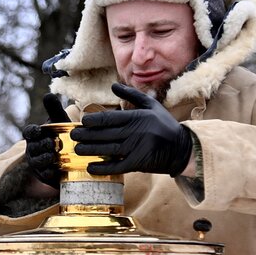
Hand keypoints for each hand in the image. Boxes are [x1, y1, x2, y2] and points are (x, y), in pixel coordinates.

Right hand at [23, 93, 70, 186]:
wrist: (71, 156)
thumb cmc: (62, 134)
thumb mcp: (60, 121)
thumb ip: (54, 109)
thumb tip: (48, 94)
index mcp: (35, 135)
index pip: (28, 132)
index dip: (32, 131)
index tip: (38, 130)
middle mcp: (33, 148)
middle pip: (33, 147)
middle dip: (41, 145)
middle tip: (52, 144)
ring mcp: (37, 162)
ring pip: (36, 161)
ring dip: (43, 158)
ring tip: (53, 156)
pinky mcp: (44, 175)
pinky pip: (43, 174)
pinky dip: (47, 172)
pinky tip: (54, 171)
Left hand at [70, 83, 192, 176]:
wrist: (181, 148)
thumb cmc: (163, 125)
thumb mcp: (151, 106)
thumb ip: (131, 95)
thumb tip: (113, 86)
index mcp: (137, 117)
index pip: (110, 119)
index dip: (93, 121)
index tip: (82, 122)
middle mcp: (135, 132)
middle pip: (105, 134)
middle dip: (86, 135)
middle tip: (73, 135)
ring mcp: (136, 149)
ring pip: (108, 149)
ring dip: (90, 150)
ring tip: (76, 149)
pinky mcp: (138, 163)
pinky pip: (117, 167)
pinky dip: (103, 168)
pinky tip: (90, 168)